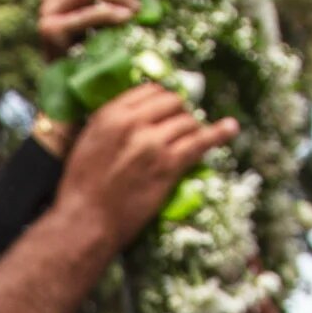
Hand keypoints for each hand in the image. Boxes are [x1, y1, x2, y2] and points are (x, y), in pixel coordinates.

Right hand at [53, 84, 238, 249]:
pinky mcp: (169, 165)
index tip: (165, 110)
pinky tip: (230, 128)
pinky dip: (218, 134)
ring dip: (191, 130)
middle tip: (176, 129)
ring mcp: (154, 144)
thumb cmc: (80, 188)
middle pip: (172, 102)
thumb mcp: (87, 142)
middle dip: (178, 113)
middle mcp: (134, 123)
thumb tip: (135, 114)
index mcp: (111, 115)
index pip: (149, 90)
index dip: (161, 100)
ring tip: (188, 141)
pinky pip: (200, 142)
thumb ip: (110, 124)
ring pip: (188, 122)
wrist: (86, 222)